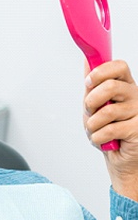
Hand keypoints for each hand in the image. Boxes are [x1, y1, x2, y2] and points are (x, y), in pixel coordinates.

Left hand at [84, 60, 137, 199]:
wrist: (119, 158)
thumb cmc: (106, 128)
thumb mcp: (94, 104)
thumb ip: (92, 85)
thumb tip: (87, 61)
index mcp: (124, 86)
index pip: (119, 66)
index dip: (100, 72)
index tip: (88, 83)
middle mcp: (134, 96)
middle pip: (111, 86)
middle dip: (91, 101)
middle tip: (89, 111)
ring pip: (107, 111)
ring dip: (92, 124)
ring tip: (96, 130)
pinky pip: (109, 130)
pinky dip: (97, 137)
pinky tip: (102, 140)